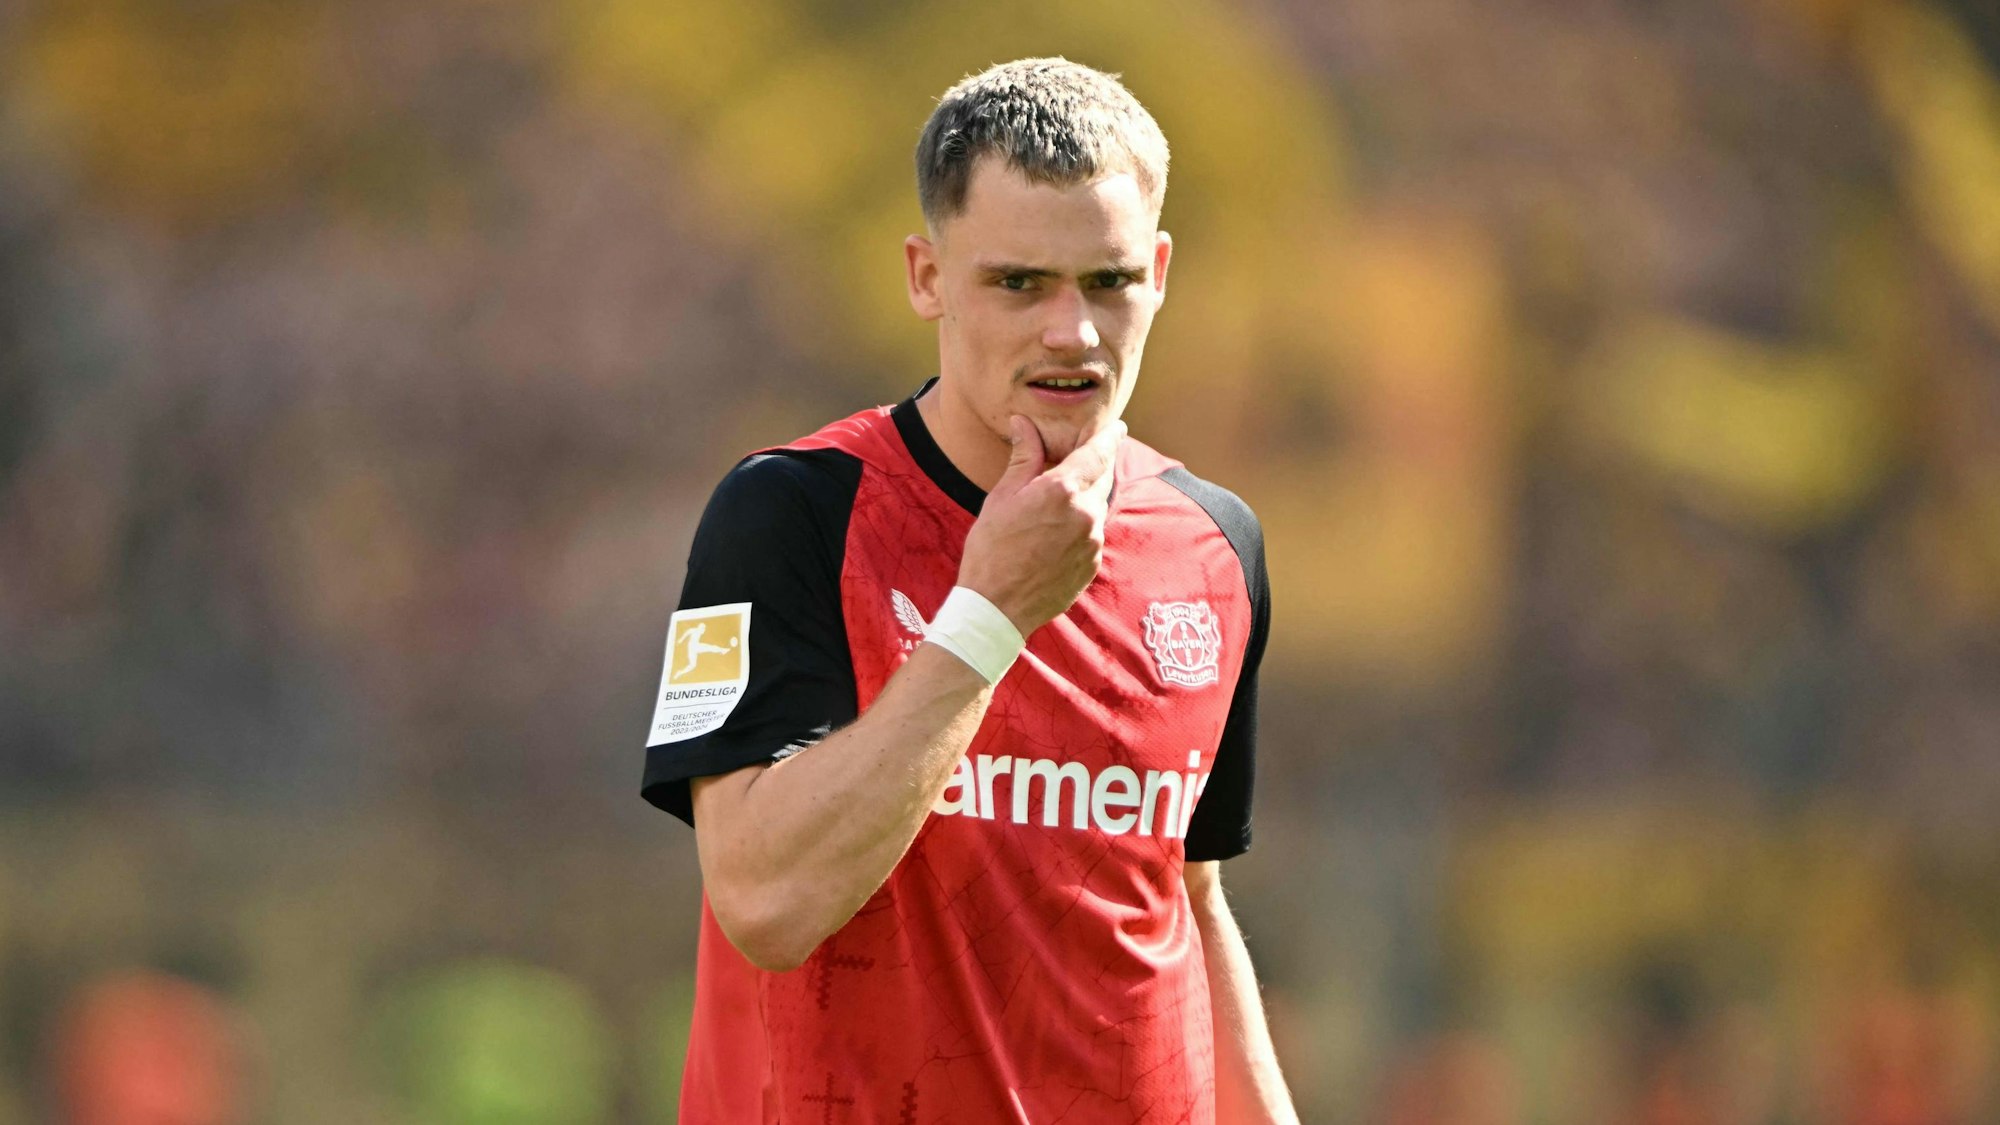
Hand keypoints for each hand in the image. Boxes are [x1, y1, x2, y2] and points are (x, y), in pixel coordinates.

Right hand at [957, 415, 1124, 634]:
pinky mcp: (1093, 564)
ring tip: (1056, 507)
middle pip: (1102, 478)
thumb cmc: (991, 550)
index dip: (1109, 437)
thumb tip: (1024, 424)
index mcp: (1062, 490)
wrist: (996, 608)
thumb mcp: (1002, 498)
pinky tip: (1055, 536)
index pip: (1098, 453)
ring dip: (1085, 499)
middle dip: (1095, 467)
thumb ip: (1023, 458)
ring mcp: (1093, 541)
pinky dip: (1081, 526)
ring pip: (1097, 507)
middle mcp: (1085, 513)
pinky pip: (1093, 535)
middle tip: (1080, 461)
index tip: (1117, 427)